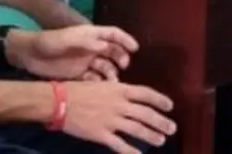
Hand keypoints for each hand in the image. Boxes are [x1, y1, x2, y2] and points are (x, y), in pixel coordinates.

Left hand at [14, 25, 137, 80]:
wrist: (29, 56)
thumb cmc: (49, 42)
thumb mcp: (67, 39)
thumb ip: (87, 42)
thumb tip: (107, 46)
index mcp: (91, 35)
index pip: (113, 34)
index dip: (125, 39)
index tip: (135, 48)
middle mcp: (92, 48)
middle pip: (113, 51)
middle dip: (121, 58)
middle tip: (124, 66)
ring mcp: (86, 62)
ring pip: (106, 67)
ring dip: (112, 73)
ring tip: (113, 81)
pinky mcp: (80, 75)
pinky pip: (95, 79)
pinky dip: (100, 83)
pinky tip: (102, 89)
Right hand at [61, 81, 175, 153]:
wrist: (59, 102)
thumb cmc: (78, 89)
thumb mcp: (101, 84)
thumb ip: (116, 91)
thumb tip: (128, 95)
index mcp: (120, 90)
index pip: (146, 94)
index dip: (160, 100)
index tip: (170, 106)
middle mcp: (119, 105)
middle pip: (146, 114)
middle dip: (161, 122)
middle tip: (172, 128)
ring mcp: (111, 121)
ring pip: (137, 129)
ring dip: (151, 135)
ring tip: (161, 140)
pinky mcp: (102, 135)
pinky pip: (120, 145)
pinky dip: (131, 151)